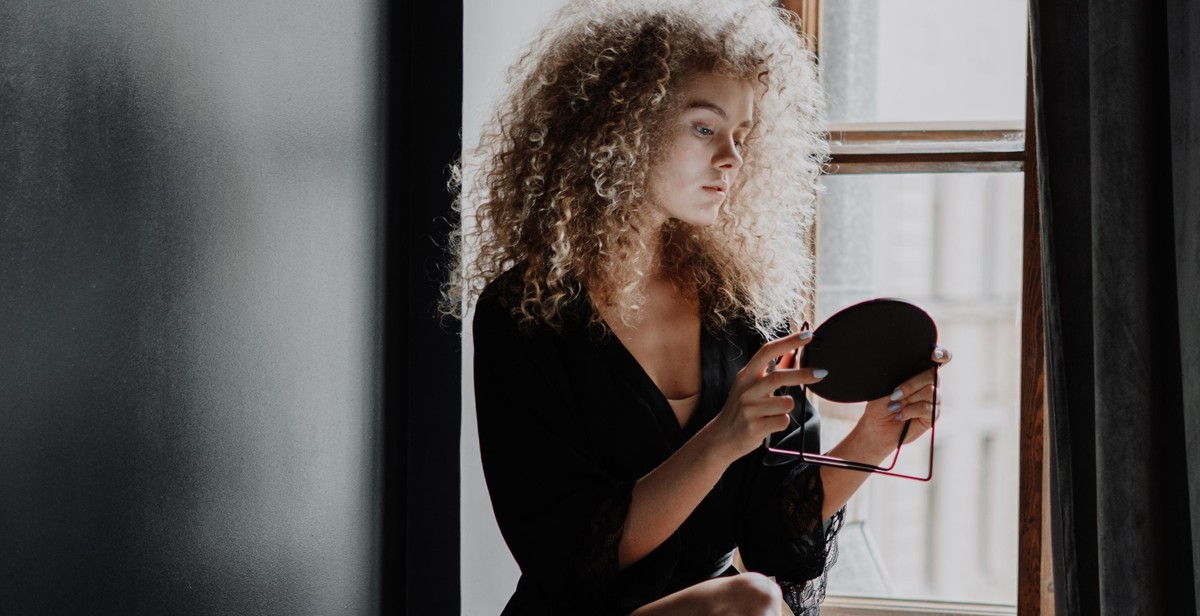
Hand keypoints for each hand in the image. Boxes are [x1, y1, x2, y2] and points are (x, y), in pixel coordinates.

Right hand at [704, 331, 827, 462]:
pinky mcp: (755, 426)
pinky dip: (782, 422)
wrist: (722, 437)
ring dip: (787, 407)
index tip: (808, 335)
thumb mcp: (751, 386)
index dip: (789, 341)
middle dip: (804, 374)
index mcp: (746, 375)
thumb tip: (793, 353)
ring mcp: (750, 408)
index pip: (768, 351)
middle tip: (822, 373)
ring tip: (773, 412)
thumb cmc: (741, 409)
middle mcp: (747, 389)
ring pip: (786, 403)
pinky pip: (783, 421)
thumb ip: (771, 370)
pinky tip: (769, 423)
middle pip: (779, 376)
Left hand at [854, 346, 952, 453]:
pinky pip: (926, 408)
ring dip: (908, 399)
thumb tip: (912, 371)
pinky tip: (899, 415)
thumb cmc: (880, 403)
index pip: (940, 358)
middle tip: (894, 395)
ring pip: (929, 391)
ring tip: (894, 407)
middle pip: (932, 375)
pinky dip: (909, 411)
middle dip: (910, 385)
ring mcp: (934, 400)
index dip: (942, 354)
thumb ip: (901, 377)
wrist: (877, 426)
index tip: (934, 354)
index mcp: (919, 372)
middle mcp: (930, 384)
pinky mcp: (933, 415)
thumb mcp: (886, 387)